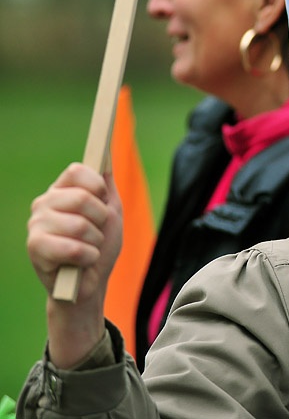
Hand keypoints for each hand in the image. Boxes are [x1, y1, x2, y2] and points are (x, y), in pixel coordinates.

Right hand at [26, 163, 122, 366]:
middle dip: (101, 220)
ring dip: (95, 242)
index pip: (77, 171)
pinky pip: (73, 248)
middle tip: (96, 233)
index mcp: (62, 190)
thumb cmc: (100, 244)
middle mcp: (44, 203)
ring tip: (88, 249)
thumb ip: (106, 183)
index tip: (103, 202)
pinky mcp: (35, 247)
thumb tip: (105, 151)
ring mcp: (36, 224)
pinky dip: (88, 257)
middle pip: (83, 198)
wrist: (92, 282)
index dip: (97, 187)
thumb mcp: (110, 210)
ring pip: (80, 225)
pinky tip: (81, 262)